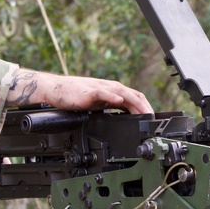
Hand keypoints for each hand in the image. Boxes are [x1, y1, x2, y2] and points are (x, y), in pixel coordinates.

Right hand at [6, 69, 153, 114]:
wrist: (57, 90)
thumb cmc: (75, 97)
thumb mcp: (98, 104)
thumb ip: (111, 108)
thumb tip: (125, 117)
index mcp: (113, 92)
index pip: (135, 98)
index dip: (146, 107)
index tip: (152, 120)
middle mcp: (110, 88)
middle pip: (134, 95)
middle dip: (145, 107)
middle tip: (153, 120)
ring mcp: (101, 88)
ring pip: (123, 93)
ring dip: (135, 102)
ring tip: (144, 112)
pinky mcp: (91, 91)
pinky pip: (104, 93)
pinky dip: (113, 96)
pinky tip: (120, 101)